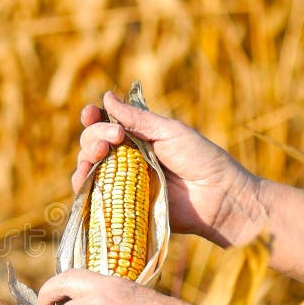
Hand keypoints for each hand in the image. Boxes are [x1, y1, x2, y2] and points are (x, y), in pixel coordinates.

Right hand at [73, 91, 263, 245]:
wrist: (220, 199)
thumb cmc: (202, 160)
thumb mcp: (170, 132)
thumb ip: (138, 119)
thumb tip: (106, 97)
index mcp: (138, 138)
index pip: (106, 125)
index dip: (93, 118)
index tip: (90, 114)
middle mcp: (126, 159)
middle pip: (92, 144)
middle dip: (93, 136)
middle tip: (114, 138)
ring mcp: (122, 184)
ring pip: (88, 169)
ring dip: (85, 159)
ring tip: (98, 156)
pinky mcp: (122, 207)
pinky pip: (94, 198)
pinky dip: (83, 188)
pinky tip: (85, 180)